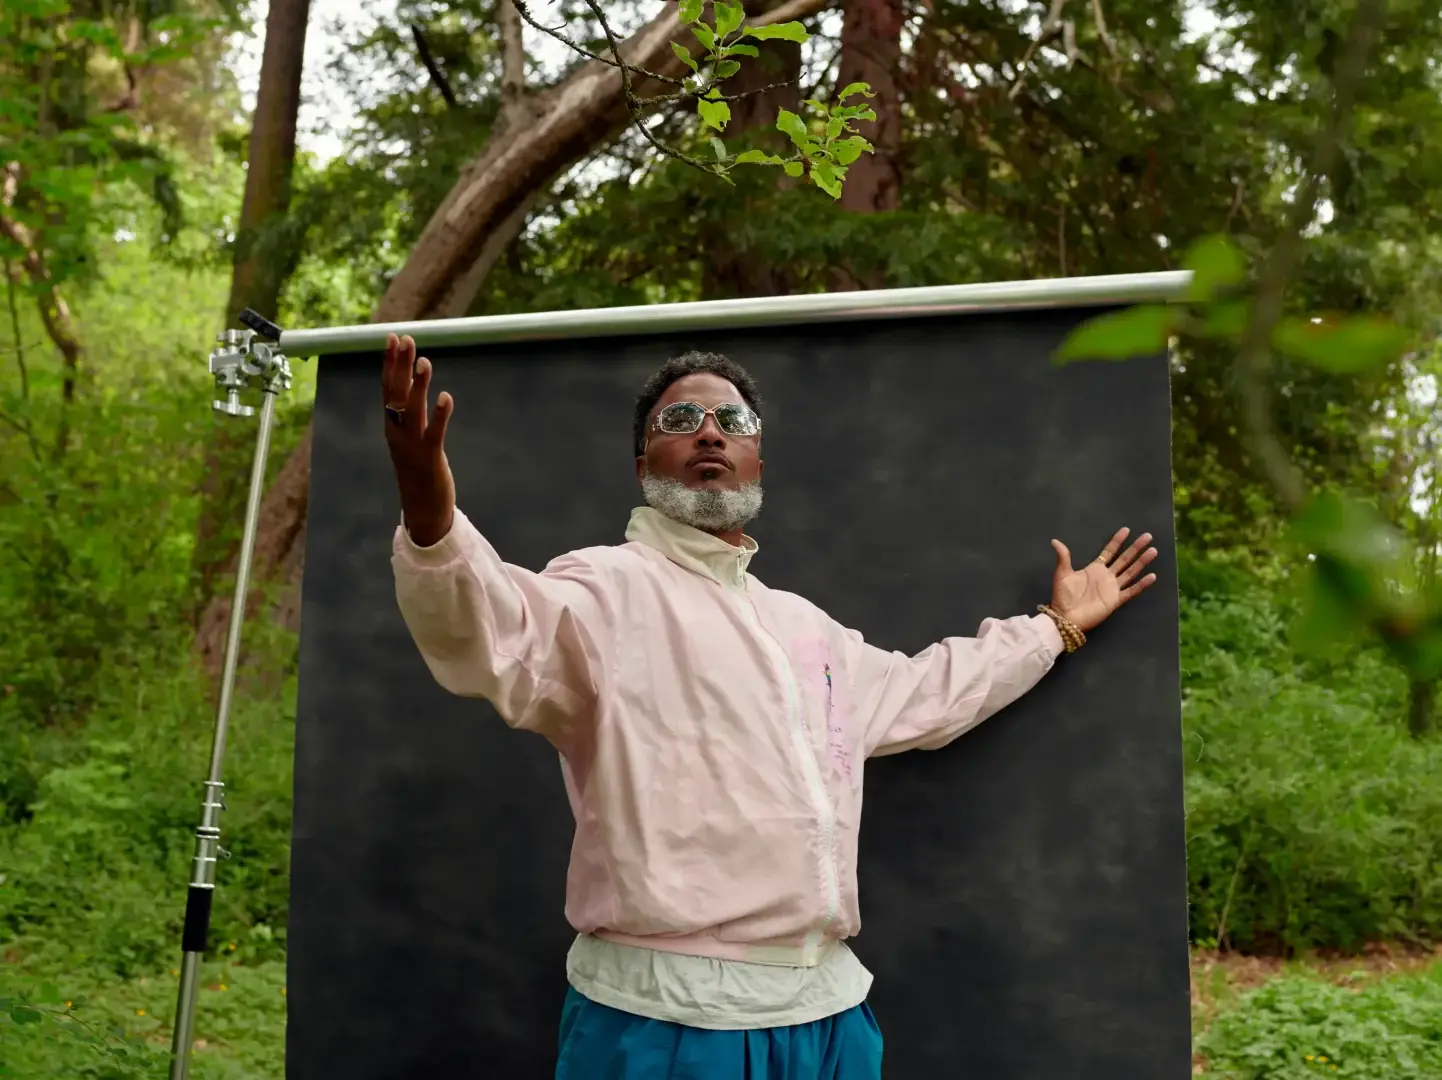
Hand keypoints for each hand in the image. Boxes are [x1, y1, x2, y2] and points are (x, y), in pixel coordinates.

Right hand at [382, 333, 455, 546]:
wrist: (421, 509)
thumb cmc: (418, 469)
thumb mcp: (410, 437)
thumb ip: (409, 411)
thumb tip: (410, 381)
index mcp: (392, 425)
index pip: (388, 388)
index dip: (390, 363)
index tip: (392, 337)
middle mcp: (398, 432)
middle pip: (396, 393)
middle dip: (400, 365)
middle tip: (405, 338)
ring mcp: (412, 445)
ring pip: (413, 410)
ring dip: (419, 385)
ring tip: (425, 361)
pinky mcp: (430, 458)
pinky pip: (434, 433)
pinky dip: (440, 415)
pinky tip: (446, 396)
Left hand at [1049, 527, 1158, 631]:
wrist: (1065, 617)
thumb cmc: (1063, 596)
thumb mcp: (1062, 573)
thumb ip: (1063, 557)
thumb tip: (1054, 541)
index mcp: (1094, 569)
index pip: (1109, 552)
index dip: (1117, 541)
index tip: (1126, 530)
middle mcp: (1106, 576)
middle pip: (1124, 559)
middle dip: (1135, 548)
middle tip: (1147, 536)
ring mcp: (1112, 588)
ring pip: (1131, 572)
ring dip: (1142, 562)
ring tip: (1153, 551)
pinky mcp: (1115, 600)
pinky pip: (1131, 591)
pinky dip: (1142, 584)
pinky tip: (1152, 576)